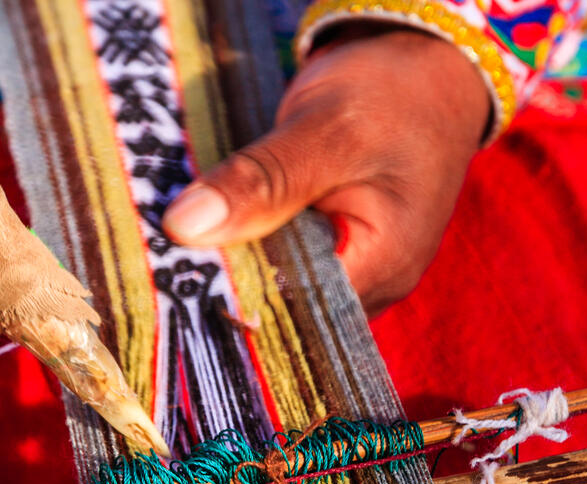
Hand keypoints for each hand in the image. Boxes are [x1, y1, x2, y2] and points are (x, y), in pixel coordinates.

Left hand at [161, 29, 488, 313]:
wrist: (429, 70)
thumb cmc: (394, 94)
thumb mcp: (326, 129)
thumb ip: (263, 180)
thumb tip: (185, 228)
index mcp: (381, 266)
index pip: (287, 310)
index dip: (226, 294)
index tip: (169, 268)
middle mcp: (371, 285)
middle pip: (279, 305)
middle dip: (221, 280)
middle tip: (157, 252)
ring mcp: (354, 271)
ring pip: (275, 284)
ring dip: (230, 260)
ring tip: (174, 239)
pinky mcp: (333, 250)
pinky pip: (281, 262)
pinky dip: (245, 243)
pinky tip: (208, 226)